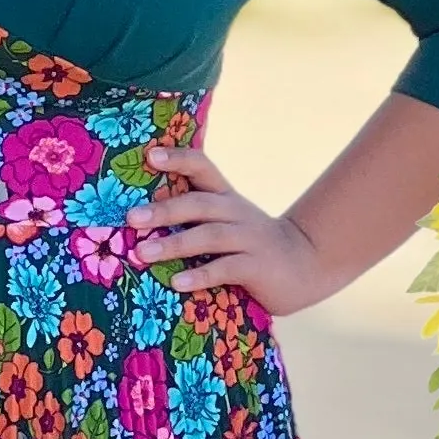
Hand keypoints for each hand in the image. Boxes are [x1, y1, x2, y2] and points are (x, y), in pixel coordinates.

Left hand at [136, 143, 340, 315]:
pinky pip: (225, 269)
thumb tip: (140, 221)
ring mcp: (249, 239)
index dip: (178, 158)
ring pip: (209, 236)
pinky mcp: (257, 267)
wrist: (307, 264)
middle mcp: (236, 213)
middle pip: (199, 204)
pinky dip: (200, 275)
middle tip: (131, 218)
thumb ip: (195, 218)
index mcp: (225, 198)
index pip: (202, 167)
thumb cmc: (252, 244)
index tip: (150, 156)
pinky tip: (177, 283)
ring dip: (174, 244)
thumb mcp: (228, 222)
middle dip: (164, 210)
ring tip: (144, 253)